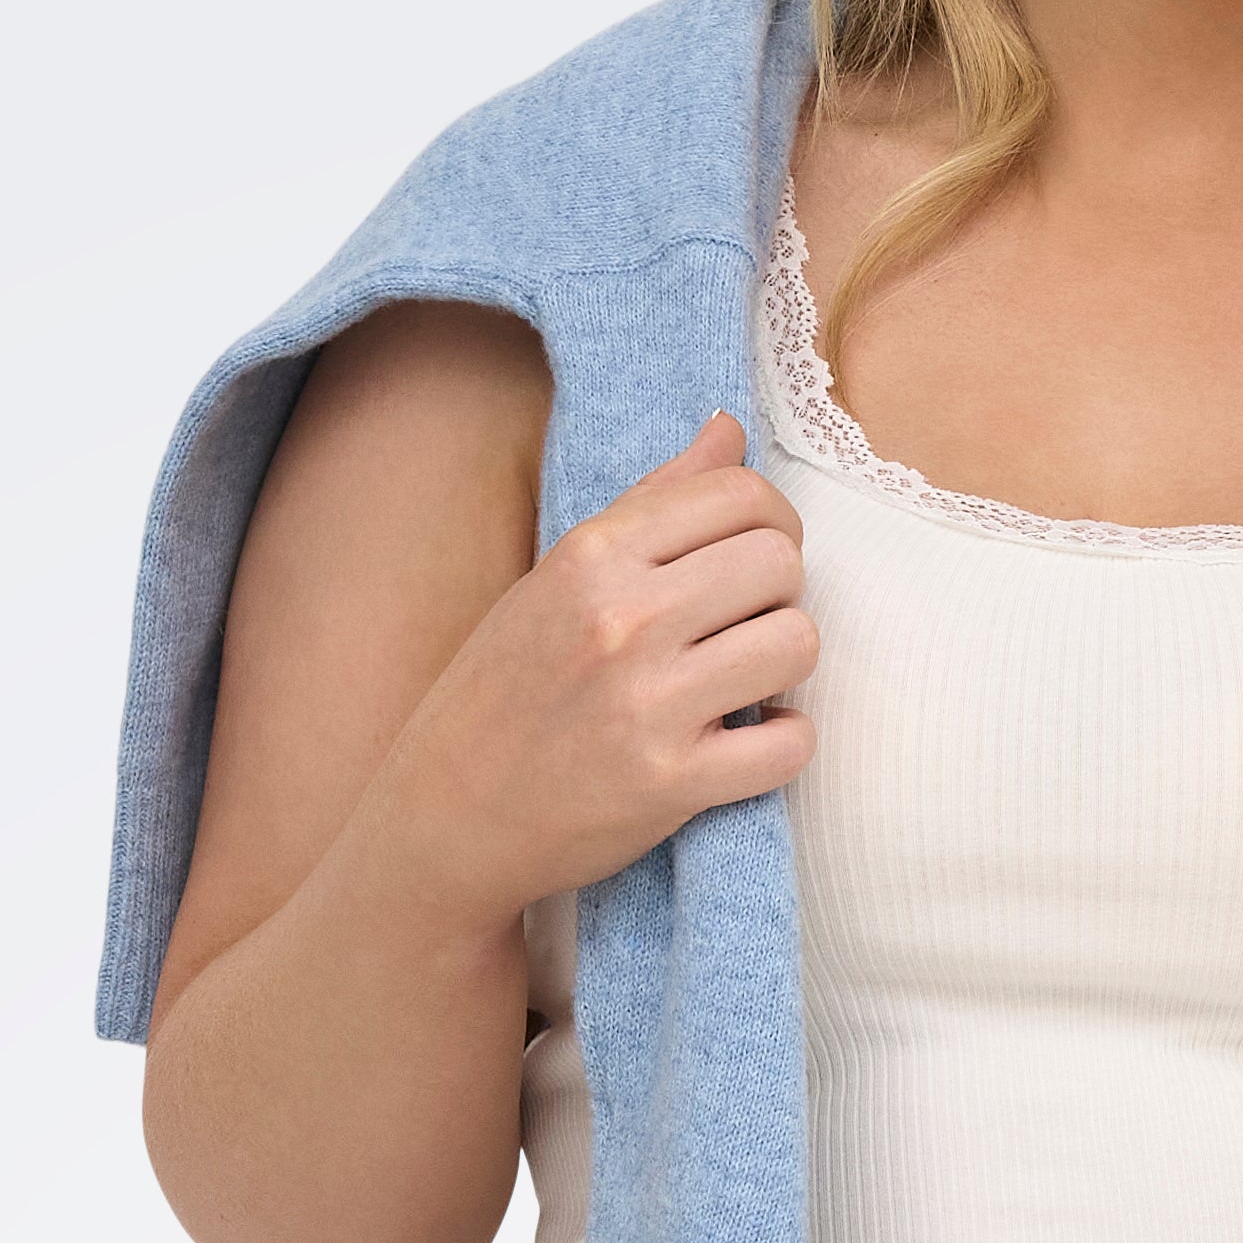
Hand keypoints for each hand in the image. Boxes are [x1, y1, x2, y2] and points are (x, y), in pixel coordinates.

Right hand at [366, 416, 815, 925]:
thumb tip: (730, 428)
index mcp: (593, 555)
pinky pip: (788, 745)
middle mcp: (622, 620)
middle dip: (781, 592)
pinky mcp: (670, 784)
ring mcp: (648, 704)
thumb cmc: (506, 689)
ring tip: (745, 681)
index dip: (773, 522)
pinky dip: (783, 744)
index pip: (739, 495)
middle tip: (746, 625)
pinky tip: (746, 741)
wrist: (446, 813)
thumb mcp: (559, 578)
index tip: (755, 557)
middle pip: (780, 563)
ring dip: (786, 665)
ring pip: (797, 644)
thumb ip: (652, 502)